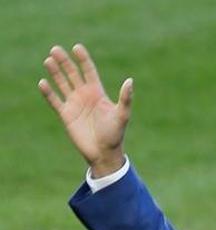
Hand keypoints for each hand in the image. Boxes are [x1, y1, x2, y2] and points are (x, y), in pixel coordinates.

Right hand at [38, 43, 132, 176]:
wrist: (104, 153)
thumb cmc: (115, 134)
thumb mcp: (122, 115)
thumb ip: (125, 98)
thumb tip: (130, 80)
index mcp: (98, 92)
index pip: (89, 71)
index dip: (83, 59)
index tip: (76, 47)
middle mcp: (85, 95)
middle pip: (72, 74)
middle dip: (65, 62)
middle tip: (55, 49)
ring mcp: (74, 104)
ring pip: (62, 83)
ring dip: (55, 72)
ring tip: (48, 60)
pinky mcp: (65, 114)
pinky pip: (54, 100)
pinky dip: (48, 92)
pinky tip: (42, 82)